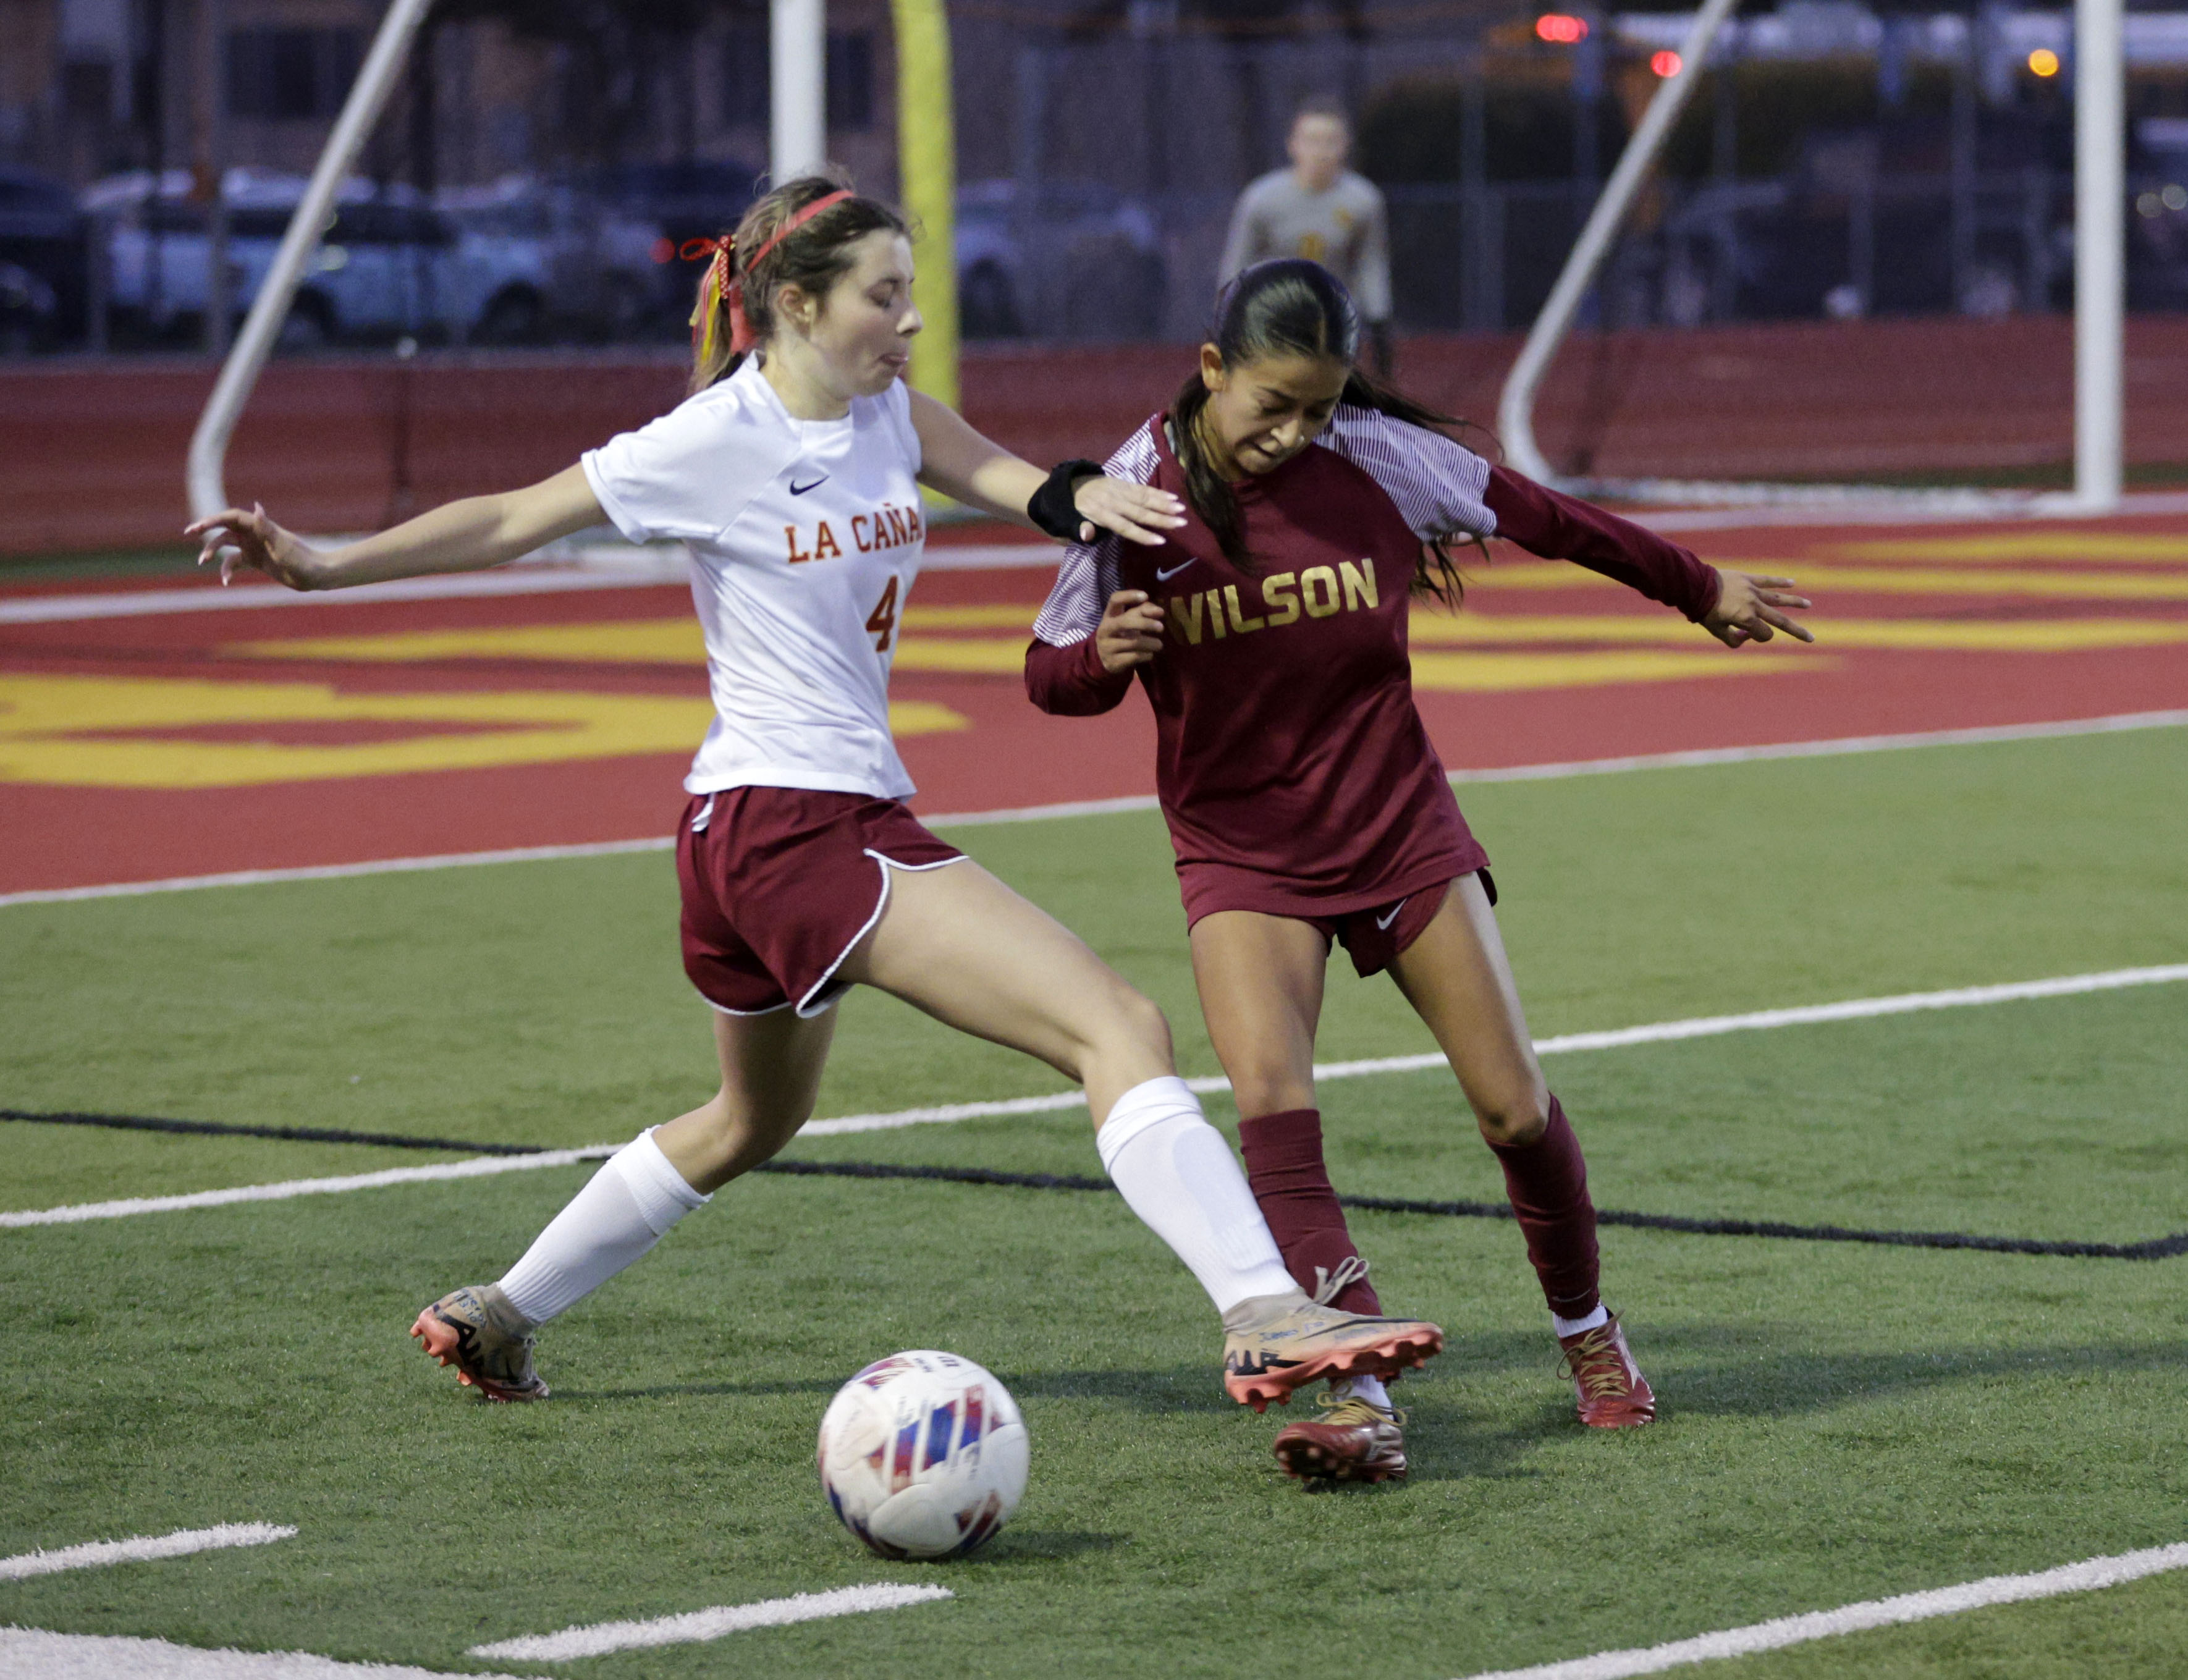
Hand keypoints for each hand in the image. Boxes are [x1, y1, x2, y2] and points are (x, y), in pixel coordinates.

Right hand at [185, 503, 327, 589]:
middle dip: (206, 529)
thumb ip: (267, 528)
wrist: (316, 575)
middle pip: (225, 527)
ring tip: (202, 561)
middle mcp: (255, 534)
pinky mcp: (256, 561)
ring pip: (226, 545)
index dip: (214, 519)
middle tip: (189, 532)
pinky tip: (225, 581)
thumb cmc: (302, 559)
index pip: (231, 517)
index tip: (199, 527)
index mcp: (260, 526)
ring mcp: (254, 547)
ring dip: (213, 551)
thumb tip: (257, 506)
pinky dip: (227, 570)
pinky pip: (235, 563)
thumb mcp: (282, 545)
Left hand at [1071, 475, 1186, 545]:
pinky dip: (1158, 492)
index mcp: (1100, 514)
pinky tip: (1173, 497)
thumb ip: (1082, 529)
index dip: (1142, 535)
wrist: (1072, 484)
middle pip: (1139, 512)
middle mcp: (1113, 501)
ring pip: (1144, 497)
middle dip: (1161, 518)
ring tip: (1181, 510)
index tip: (1161, 541)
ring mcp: (1120, 490)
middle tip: (1181, 524)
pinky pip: (1143, 488)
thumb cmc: (1076, 511)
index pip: (1124, 526)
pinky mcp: (1124, 483)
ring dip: (1164, 504)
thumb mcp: (1072, 522)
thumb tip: (1086, 534)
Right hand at [1096, 589, 1165, 673]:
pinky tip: (1150, 654)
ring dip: (1151, 643)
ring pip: (1133, 642)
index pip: (1115, 600)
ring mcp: (1107, 646)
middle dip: (1146, 623)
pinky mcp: (1113, 661)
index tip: (1145, 596)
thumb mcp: (1128, 621)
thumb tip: (1159, 611)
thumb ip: (1143, 611)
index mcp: (1109, 615)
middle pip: (1126, 621)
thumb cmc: (1121, 634)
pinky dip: (1146, 655)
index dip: (1129, 595)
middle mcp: (1105, 629)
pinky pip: (1134, 657)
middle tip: (1161, 627)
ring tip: (1159, 645)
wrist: (1105, 659)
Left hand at [1704, 568, 1814, 647]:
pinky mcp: (1748, 578)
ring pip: (1778, 598)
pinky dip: (1780, 581)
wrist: (1695, 586)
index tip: (1746, 634)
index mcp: (1747, 618)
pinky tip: (1792, 583)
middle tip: (1811, 638)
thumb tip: (1745, 638)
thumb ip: (1732, 639)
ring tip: (1808, 605)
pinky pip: (1767, 580)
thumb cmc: (1704, 611)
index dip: (1759, 638)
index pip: (1765, 634)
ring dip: (1794, 602)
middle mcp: (1754, 604)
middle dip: (1797, 631)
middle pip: (1781, 620)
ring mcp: (1753, 590)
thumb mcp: (1716, 631)